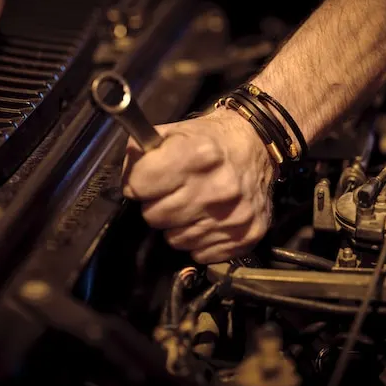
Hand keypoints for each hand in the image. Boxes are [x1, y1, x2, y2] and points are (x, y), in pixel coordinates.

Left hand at [122, 108, 275, 263]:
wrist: (258, 146)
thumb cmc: (210, 140)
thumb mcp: (173, 131)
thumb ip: (141, 152)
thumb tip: (127, 183)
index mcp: (198, 155)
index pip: (139, 185)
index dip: (138, 182)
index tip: (148, 179)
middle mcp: (218, 188)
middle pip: (154, 216)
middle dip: (156, 205)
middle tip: (171, 192)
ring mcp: (234, 216)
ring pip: (175, 240)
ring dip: (177, 225)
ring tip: (191, 205)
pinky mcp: (246, 237)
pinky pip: (200, 253)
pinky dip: (199, 240)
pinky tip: (207, 219)